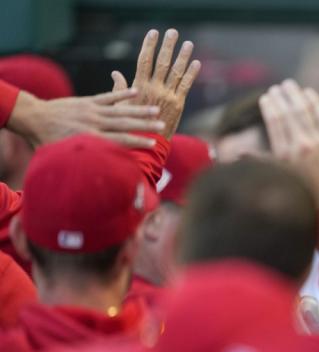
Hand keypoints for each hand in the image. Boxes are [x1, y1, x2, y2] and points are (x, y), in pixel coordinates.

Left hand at [6, 89, 162, 147]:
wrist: (33, 117)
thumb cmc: (47, 142)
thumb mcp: (65, 156)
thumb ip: (83, 160)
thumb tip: (100, 171)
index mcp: (91, 137)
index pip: (120, 140)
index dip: (138, 142)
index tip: (153, 144)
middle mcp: (94, 123)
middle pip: (125, 124)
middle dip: (145, 125)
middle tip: (163, 126)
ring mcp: (92, 110)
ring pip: (120, 110)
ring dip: (139, 110)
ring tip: (156, 110)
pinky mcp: (87, 101)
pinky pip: (108, 97)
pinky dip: (123, 94)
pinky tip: (136, 92)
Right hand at [111, 28, 200, 138]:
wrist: (147, 143)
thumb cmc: (131, 126)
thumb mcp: (122, 105)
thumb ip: (120, 88)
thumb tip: (115, 73)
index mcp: (140, 87)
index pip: (144, 60)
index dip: (148, 46)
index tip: (153, 33)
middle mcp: (154, 88)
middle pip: (162, 62)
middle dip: (167, 46)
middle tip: (173, 32)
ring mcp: (168, 96)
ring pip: (176, 72)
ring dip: (183, 56)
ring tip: (188, 43)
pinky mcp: (178, 104)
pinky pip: (186, 85)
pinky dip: (191, 74)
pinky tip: (196, 63)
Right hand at [258, 79, 318, 208]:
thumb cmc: (300, 190)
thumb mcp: (277, 177)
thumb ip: (259, 161)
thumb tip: (239, 152)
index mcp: (284, 154)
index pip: (275, 121)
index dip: (270, 106)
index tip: (266, 97)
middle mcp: (301, 146)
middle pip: (290, 112)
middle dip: (282, 96)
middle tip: (278, 87)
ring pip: (306, 111)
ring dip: (297, 95)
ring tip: (290, 85)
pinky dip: (316, 103)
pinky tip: (309, 93)